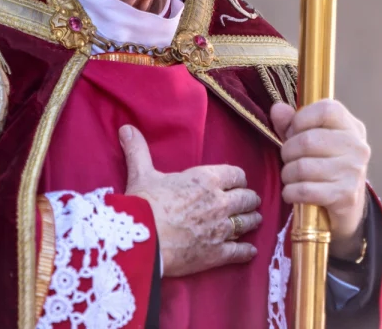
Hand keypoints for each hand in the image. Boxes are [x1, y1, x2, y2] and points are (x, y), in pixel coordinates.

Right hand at [119, 124, 261, 277]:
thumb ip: (138, 150)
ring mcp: (221, 229)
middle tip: (249, 201)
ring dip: (252, 220)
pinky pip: (240, 251)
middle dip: (249, 198)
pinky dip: (247, 250)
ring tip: (254, 220)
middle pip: (246, 198)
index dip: (237, 178)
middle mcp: (220, 202)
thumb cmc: (143, 204)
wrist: (142, 241)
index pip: (236, 174)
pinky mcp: (217, 253)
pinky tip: (250, 250)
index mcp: (206, 179)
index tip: (237, 181)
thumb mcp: (141, 173)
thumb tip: (126, 128)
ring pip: (247, 222)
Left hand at [271, 100, 369, 259]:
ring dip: (288, 174)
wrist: (348, 207)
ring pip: (303, 167)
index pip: (325, 110)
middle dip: (288, 151)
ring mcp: (354, 171)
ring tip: (290, 176)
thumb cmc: (326, 166)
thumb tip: (277, 109)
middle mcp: (357, 146)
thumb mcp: (311, 140)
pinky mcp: (346, 196)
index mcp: (351, 126)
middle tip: (288, 159)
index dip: (301, 119)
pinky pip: (305, 190)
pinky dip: (290, 192)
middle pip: (308, 140)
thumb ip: (292, 123)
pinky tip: (291, 193)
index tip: (294, 132)